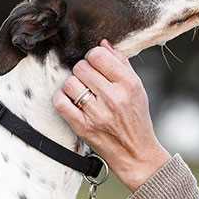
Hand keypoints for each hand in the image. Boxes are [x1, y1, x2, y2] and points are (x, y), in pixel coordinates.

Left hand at [53, 39, 170, 191]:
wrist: (136, 153)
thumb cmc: (137, 119)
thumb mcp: (137, 88)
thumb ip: (121, 64)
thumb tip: (103, 44)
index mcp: (128, 84)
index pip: (98, 55)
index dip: (93, 57)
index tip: (95, 65)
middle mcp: (113, 97)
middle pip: (81, 67)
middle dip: (82, 71)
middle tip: (88, 81)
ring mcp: (97, 113)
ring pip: (70, 83)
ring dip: (72, 85)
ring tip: (81, 92)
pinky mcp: (83, 127)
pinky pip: (61, 103)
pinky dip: (62, 98)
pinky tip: (70, 101)